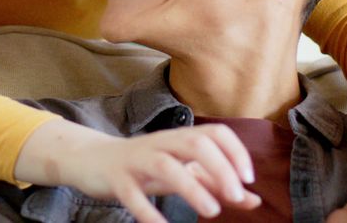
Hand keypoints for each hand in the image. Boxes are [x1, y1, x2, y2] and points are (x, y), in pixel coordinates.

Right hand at [15, 119, 260, 222]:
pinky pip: (132, 195)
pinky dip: (149, 212)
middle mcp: (160, 143)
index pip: (215, 133)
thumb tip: (254, 200)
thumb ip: (215, 185)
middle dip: (220, 168)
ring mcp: (136, 160)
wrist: (92, 160)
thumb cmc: (145, 167)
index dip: (235, 152)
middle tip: (234, 196)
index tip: (247, 179)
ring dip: (191, 187)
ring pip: (165, 164)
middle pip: (195, 143)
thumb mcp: (181, 172)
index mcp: (179, 139)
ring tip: (211, 211)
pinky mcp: (116, 180)